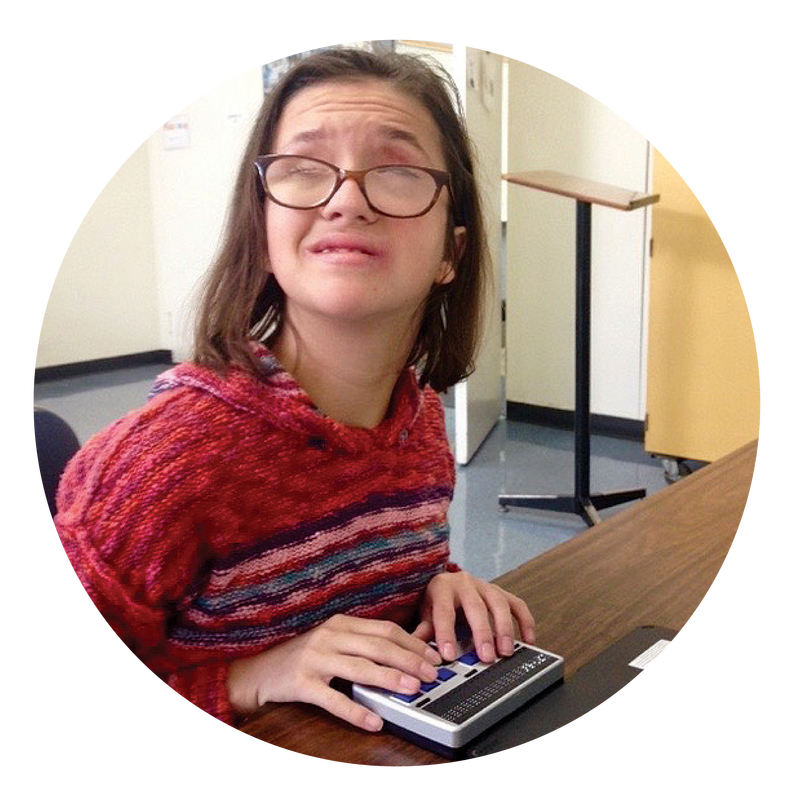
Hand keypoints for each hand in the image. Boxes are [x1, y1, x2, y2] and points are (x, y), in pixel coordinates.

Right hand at [227, 614, 441, 731]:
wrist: (259, 671)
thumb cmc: (303, 657)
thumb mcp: (333, 641)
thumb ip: (361, 644)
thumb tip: (402, 656)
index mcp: (342, 623)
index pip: (386, 629)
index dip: (413, 643)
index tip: (433, 656)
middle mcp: (330, 635)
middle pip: (378, 645)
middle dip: (409, 660)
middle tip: (431, 674)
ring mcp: (315, 658)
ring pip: (360, 667)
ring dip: (389, 679)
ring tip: (411, 690)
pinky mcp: (302, 683)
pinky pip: (333, 699)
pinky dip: (356, 711)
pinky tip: (373, 720)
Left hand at [412, 571, 535, 662]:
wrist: (448, 582)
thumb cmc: (437, 601)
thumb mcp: (425, 613)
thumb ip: (423, 630)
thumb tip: (414, 649)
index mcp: (442, 588)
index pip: (444, 611)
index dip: (446, 633)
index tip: (448, 655)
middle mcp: (465, 584)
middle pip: (475, 607)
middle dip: (482, 633)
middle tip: (486, 657)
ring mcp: (485, 586)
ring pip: (498, 603)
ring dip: (504, 628)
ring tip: (506, 651)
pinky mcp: (501, 592)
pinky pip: (517, 604)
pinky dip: (525, 621)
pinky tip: (528, 640)